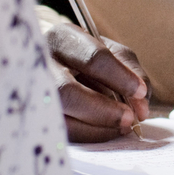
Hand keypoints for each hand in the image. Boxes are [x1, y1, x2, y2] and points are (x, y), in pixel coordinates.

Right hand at [44, 20, 150, 142]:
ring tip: (121, 127)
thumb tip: (141, 107)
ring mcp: (32, 92)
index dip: (120, 77)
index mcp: (63, 38)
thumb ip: (132, 72)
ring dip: (97, 128)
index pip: (92, 58)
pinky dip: (87, 136)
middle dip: (104, 110)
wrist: (51, 63)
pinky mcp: (35, 115)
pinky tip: (104, 131)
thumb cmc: (86, 57)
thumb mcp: (111, 52)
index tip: (141, 92)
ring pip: (60, 117)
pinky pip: (60, 132)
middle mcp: (40, 63)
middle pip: (67, 92)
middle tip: (130, 119)